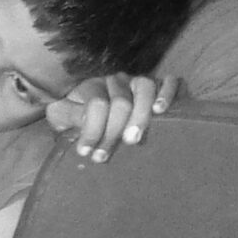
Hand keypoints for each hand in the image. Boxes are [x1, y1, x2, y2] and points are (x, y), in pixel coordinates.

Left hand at [46, 73, 178, 161]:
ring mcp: (141, 82)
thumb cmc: (84, 119)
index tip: (85, 152)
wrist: (103, 115)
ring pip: (145, 87)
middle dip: (111, 132)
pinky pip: (171, 82)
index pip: (96, 104)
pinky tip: (161, 111)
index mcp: (94, 86)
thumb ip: (68, 115)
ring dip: (139, 115)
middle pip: (120, 101)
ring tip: (132, 140)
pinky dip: (167, 93)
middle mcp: (119, 81)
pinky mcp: (163, 86)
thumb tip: (75, 118)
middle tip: (105, 156)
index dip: (91, 130)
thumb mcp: (67, 116)